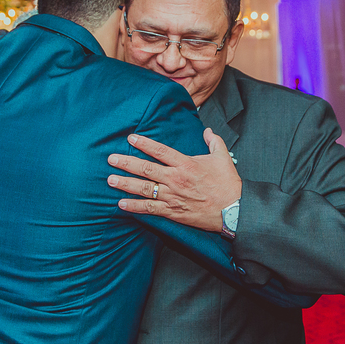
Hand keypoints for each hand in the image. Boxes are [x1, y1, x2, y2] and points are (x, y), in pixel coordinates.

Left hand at [107, 129, 242, 232]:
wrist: (234, 210)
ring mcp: (173, 196)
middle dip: (127, 163)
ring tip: (110, 180)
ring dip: (126, 184)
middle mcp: (176, 179)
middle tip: (111, 159)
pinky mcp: (173, 212)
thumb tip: (208, 131)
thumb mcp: (223, 158)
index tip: (131, 138)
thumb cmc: (228, 184)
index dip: (144, 143)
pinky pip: (150, 209)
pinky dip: (135, 207)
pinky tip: (121, 204)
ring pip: (144, 189)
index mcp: (186, 164)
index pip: (161, 151)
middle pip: (146, 169)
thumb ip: (214, 142)